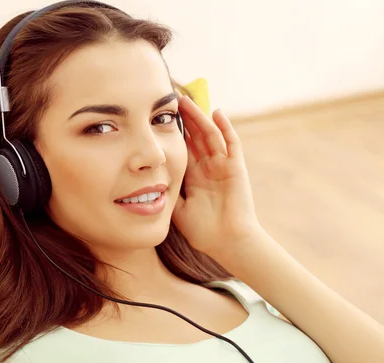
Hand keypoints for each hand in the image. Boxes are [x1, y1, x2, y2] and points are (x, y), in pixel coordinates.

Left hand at [172, 95, 261, 258]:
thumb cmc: (202, 230)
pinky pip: (231, 144)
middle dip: (185, 118)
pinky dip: (226, 128)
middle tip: (173, 100)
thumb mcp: (176, 207)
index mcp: (194, 175)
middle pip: (196, 136)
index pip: (183, 146)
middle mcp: (208, 167)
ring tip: (188, 101)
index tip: (160, 116)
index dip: (174, 131)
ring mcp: (223, 166)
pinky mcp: (236, 168)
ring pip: (210, 135)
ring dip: (200, 117)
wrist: (225, 242)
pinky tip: (217, 113)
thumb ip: (167, 190)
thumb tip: (147, 178)